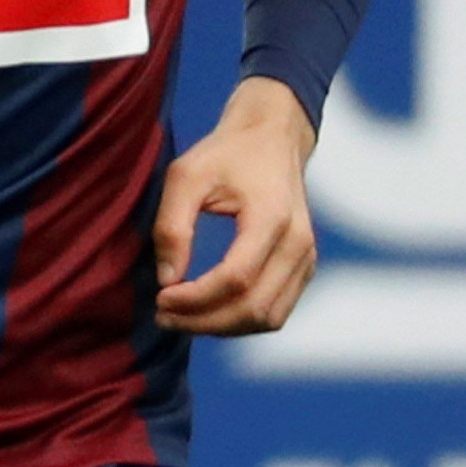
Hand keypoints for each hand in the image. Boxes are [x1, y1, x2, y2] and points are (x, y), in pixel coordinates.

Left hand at [155, 80, 319, 334]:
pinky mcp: (304, 267)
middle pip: (253, 308)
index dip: (194, 299)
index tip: (159, 298)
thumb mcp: (185, 176)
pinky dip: (240, 321)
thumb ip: (172, 226)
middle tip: (162, 315)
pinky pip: (276, 311)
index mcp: (272, 218)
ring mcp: (306, 258)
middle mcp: (298, 243)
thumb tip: (167, 279)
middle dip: (203, 321)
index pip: (236, 279)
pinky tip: (206, 312)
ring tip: (179, 317)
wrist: (273, 138)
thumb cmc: (226, 154)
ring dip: (221, 328)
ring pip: (268, 318)